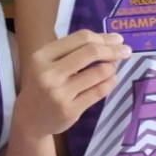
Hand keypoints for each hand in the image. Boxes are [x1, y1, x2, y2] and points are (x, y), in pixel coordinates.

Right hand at [13, 29, 130, 138]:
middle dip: (113, 50)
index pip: (80, 38)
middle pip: (91, 52)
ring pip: (99, 72)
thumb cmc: (42, 85)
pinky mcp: (71, 109)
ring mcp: (60, 93)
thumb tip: (110, 40)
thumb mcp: (46, 63)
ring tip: (112, 69)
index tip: (117, 39)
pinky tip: (110, 80)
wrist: (29, 118)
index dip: (103, 37)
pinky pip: (99, 91)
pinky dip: (110, 83)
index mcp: (42, 56)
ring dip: (112, 68)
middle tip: (126, 51)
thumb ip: (70, 51)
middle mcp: (49, 73)